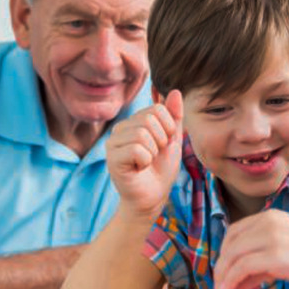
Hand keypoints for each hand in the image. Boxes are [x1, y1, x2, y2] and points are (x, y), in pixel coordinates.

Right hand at [106, 90, 182, 217]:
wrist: (153, 197)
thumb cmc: (161, 169)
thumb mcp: (173, 139)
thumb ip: (175, 117)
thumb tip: (176, 92)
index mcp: (134, 121)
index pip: (157, 109)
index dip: (169, 128)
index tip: (163, 144)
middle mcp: (120, 128)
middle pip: (149, 119)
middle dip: (161, 140)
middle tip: (155, 155)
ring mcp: (113, 142)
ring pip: (142, 134)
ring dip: (153, 152)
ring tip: (146, 162)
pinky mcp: (112, 158)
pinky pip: (136, 149)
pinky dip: (145, 161)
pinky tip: (139, 168)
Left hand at [214, 209, 288, 288]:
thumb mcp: (288, 248)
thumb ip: (263, 258)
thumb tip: (239, 278)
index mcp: (271, 216)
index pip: (235, 231)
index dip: (225, 252)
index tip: (224, 270)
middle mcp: (268, 222)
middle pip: (231, 243)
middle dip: (221, 266)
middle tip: (220, 284)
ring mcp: (272, 237)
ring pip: (233, 256)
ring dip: (223, 276)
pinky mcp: (276, 255)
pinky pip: (243, 267)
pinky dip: (232, 280)